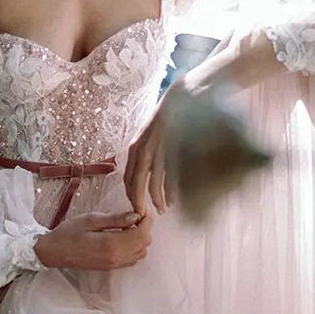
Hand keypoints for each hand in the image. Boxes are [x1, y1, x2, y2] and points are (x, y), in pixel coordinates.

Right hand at [34, 210, 152, 270]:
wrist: (54, 252)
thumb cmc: (69, 233)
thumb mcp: (91, 220)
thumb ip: (116, 219)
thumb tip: (136, 216)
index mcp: (111, 244)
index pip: (142, 233)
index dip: (146, 220)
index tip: (140, 209)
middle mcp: (116, 257)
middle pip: (144, 243)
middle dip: (144, 228)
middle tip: (134, 214)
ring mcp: (114, 264)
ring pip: (141, 252)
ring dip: (140, 238)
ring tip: (128, 225)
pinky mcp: (111, 267)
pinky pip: (132, 259)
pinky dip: (134, 247)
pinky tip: (123, 236)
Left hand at [123, 81, 182, 216]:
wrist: (186, 98)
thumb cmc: (169, 118)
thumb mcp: (151, 136)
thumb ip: (147, 154)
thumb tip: (147, 173)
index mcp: (135, 148)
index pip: (128, 179)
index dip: (132, 195)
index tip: (136, 206)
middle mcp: (142, 152)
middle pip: (136, 186)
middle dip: (140, 203)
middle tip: (145, 215)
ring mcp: (158, 153)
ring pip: (152, 186)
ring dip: (157, 200)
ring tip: (162, 209)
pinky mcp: (172, 153)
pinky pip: (169, 178)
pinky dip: (170, 192)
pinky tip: (173, 199)